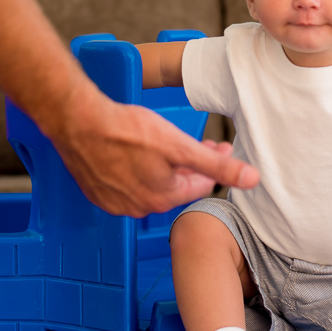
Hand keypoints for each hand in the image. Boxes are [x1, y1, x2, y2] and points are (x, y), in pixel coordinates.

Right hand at [51, 89, 258, 216]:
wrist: (78, 122)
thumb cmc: (126, 131)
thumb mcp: (179, 145)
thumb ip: (216, 164)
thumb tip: (252, 179)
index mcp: (163, 198)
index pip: (202, 185)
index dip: (214, 162)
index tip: (218, 145)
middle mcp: (139, 207)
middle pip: (176, 186)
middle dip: (191, 165)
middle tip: (198, 142)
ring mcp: (115, 202)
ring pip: (151, 185)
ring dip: (163, 168)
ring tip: (165, 144)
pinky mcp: (98, 193)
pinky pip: (126, 185)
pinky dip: (137, 171)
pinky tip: (137, 153)